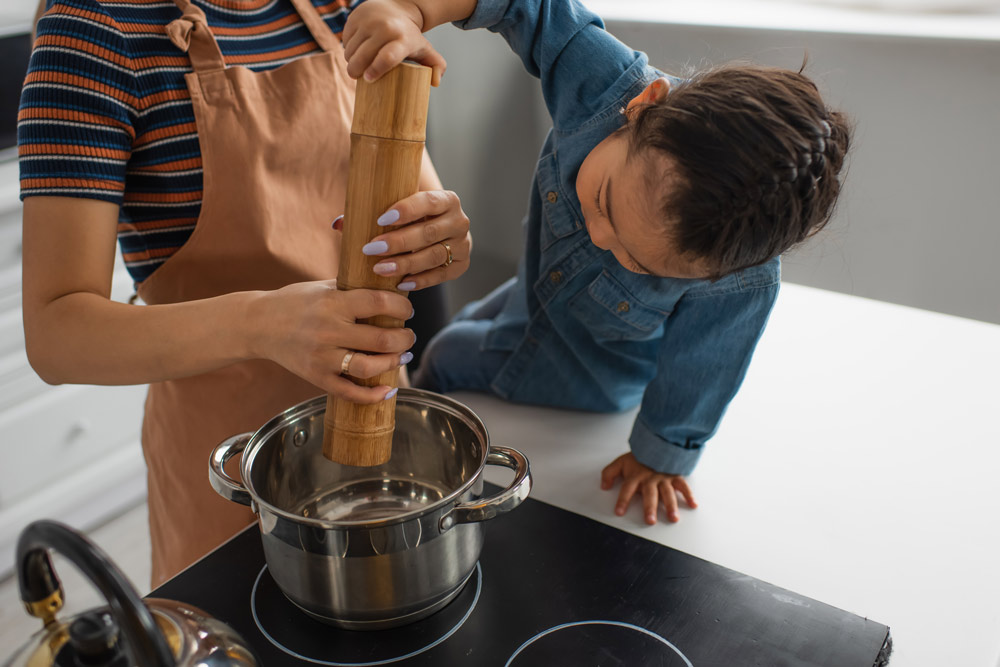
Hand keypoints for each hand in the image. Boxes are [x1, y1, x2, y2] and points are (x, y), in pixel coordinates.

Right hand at [247, 280, 415, 402]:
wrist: (257, 324)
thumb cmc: (294, 302)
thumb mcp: (323, 287)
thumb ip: (354, 288)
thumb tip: (392, 285)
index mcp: (334, 303)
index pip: (379, 303)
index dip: (402, 307)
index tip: (408, 310)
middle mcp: (329, 330)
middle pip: (382, 339)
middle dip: (405, 339)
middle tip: (408, 336)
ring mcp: (322, 357)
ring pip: (370, 368)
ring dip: (393, 364)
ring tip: (401, 357)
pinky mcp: (316, 377)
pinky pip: (349, 392)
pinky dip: (372, 396)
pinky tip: (387, 390)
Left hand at [337, 189, 471, 291]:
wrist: (439, 232)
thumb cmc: (412, 219)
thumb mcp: (399, 211)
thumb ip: (370, 214)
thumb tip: (338, 224)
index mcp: (447, 199)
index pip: (428, 201)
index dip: (406, 210)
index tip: (381, 219)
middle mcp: (459, 221)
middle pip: (428, 233)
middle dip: (398, 242)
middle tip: (371, 249)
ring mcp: (463, 244)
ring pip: (434, 256)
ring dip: (405, 263)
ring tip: (380, 269)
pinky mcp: (461, 265)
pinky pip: (441, 275)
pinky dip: (420, 280)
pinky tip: (401, 283)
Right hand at [342, 0, 446, 85]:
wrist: (397, 6)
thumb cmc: (409, 35)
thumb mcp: (425, 49)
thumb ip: (436, 66)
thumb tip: (435, 82)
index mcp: (403, 39)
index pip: (388, 57)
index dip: (376, 71)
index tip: (369, 79)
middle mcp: (385, 28)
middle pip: (363, 57)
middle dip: (356, 71)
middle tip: (357, 76)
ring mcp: (368, 21)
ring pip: (351, 50)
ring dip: (351, 61)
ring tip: (357, 64)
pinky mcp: (355, 17)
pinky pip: (345, 40)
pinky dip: (348, 49)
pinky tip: (355, 51)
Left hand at [600, 453, 697, 524]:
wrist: (655, 443)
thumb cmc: (638, 457)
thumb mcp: (620, 462)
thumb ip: (609, 473)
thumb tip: (603, 486)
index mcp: (636, 477)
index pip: (627, 489)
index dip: (623, 500)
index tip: (619, 512)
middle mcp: (650, 479)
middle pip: (649, 494)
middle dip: (650, 508)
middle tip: (650, 520)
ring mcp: (663, 478)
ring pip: (667, 493)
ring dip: (670, 506)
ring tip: (672, 518)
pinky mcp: (674, 476)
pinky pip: (683, 486)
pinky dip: (689, 495)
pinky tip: (693, 505)